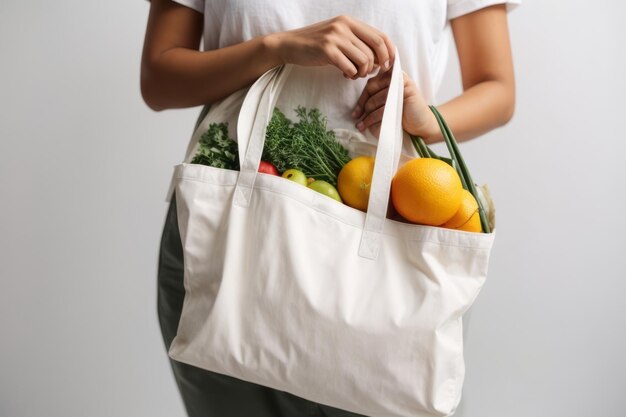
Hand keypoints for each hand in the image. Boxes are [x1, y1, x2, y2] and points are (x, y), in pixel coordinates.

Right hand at [265, 15, 395, 78]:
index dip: (389, 52)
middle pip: (375, 48)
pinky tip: (344, 74)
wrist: (289, 45)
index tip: (388, 64)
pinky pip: (350, 67)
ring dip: (362, 72)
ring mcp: (335, 37)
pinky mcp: (327, 50)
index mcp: (349, 21)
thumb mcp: (338, 36)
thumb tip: (379, 57)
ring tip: (353, 73)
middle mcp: (344, 26)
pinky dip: (351, 74)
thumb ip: (356, 41)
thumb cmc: (315, 44)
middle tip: (368, 72)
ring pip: (364, 60)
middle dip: (377, 65)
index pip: (380, 36)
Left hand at [351, 69, 437, 139]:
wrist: (421, 126)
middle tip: (358, 122)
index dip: (361, 101)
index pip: (369, 86)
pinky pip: (387, 103)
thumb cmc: (401, 118)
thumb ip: (374, 102)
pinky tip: (375, 124)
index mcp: (388, 78)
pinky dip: (379, 115)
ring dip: (369, 116)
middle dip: (363, 108)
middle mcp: (394, 76)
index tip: (355, 115)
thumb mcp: (385, 108)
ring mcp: (401, 81)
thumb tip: (356, 111)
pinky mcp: (407, 88)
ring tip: (363, 126)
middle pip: (371, 89)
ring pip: (377, 98)